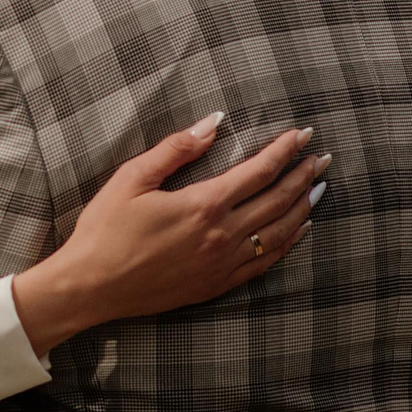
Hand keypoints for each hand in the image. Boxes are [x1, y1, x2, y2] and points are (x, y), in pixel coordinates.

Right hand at [9, 117, 326, 354]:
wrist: (90, 287)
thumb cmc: (104, 230)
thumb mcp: (131, 179)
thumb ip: (175, 150)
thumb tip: (212, 124)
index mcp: (203, 204)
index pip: (259, 172)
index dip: (284, 151)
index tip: (301, 135)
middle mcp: (222, 235)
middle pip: (278, 200)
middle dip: (303, 175)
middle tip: (321, 157)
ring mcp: (223, 263)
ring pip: (279, 232)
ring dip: (302, 207)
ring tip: (318, 188)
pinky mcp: (217, 284)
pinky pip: (265, 262)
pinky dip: (288, 243)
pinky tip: (297, 229)